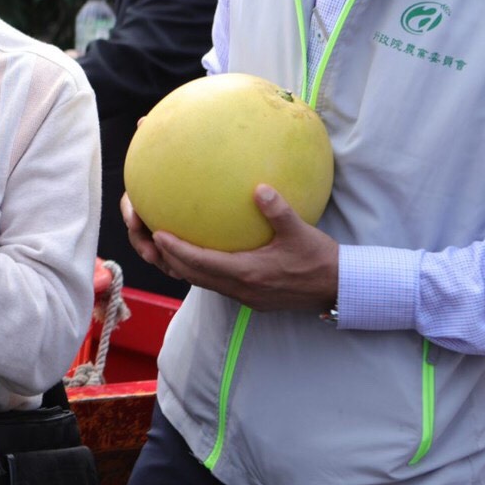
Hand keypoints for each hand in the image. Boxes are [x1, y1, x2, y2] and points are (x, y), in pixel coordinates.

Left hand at [125, 184, 338, 312]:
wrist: (337, 289)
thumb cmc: (319, 260)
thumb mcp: (301, 232)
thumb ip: (279, 211)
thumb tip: (260, 188)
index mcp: (248, 273)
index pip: (201, 263)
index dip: (175, 250)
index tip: (156, 232)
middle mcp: (238, 287)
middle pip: (190, 275)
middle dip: (164, 256)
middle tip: (146, 232)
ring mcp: (242, 295)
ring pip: (198, 281)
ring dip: (177, 263)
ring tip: (159, 241)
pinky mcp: (247, 296)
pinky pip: (212, 282)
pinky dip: (195, 267)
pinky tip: (192, 249)